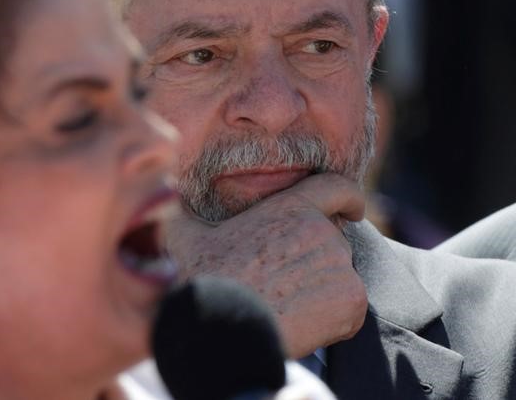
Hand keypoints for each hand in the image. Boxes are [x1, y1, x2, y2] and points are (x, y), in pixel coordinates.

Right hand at [165, 173, 367, 357]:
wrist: (214, 327)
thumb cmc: (197, 279)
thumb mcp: (184, 233)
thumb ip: (184, 209)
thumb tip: (163, 198)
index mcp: (289, 208)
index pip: (336, 187)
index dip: (348, 198)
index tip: (352, 210)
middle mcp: (321, 230)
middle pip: (334, 240)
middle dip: (316, 258)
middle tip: (285, 282)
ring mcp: (339, 266)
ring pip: (341, 275)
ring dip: (323, 288)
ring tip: (286, 306)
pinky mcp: (351, 301)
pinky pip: (351, 308)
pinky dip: (333, 318)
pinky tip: (300, 324)